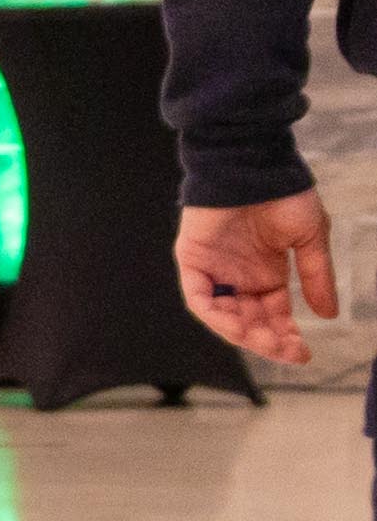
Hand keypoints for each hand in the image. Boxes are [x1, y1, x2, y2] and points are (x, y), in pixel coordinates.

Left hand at [178, 193, 339, 363]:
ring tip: (268, 344)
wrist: (256, 166)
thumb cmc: (284, 195)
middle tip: (289, 353)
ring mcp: (214, 270)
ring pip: (224, 315)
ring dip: (244, 333)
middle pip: (249, 320)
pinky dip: (215, 314)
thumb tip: (328, 315)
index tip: (303, 354)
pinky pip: (199, 297)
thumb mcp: (309, 239)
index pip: (273, 315)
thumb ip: (315, 277)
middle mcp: (238, 277)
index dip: (286, 336)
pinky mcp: (192, 260)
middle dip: (268, 340)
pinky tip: (237, 327)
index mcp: (266, 273)